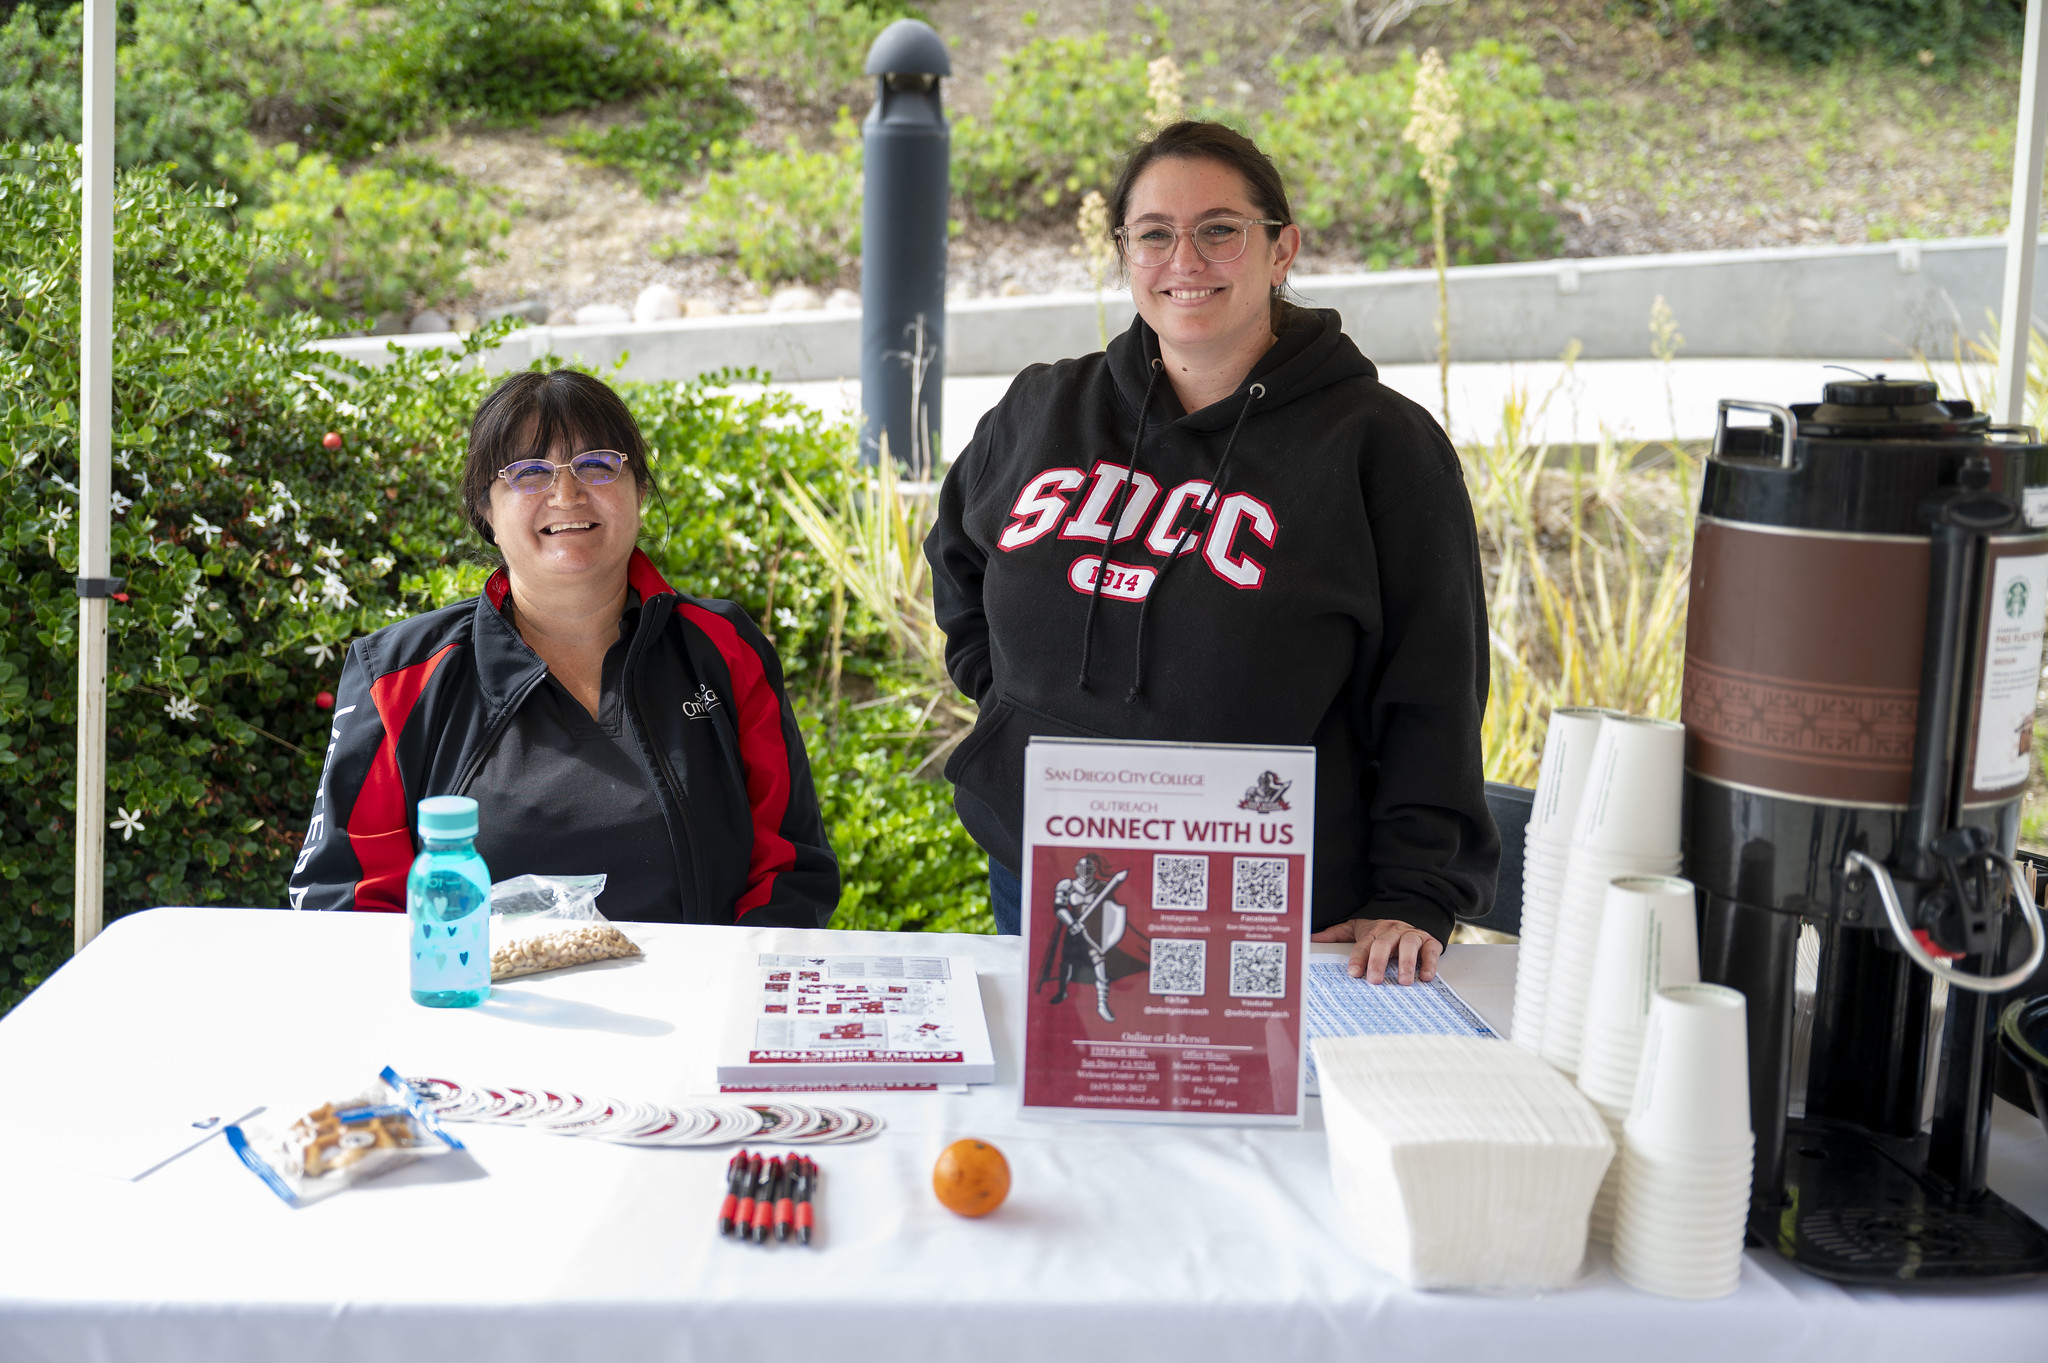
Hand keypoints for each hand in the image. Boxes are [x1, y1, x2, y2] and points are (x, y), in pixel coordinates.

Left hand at [1310, 917, 1441, 984]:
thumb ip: (1336, 935)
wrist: (1412, 916)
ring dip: (1406, 963)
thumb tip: (1311, 939)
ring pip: (1409, 944)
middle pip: (1384, 944)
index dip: (1359, 958)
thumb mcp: (1356, 929)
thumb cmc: (1381, 932)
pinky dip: (1430, 962)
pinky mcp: (1429, 941)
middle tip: (1375, 980)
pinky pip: (1430, 949)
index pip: (1364, 944)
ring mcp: (1412, 935)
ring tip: (1404, 982)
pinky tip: (1426, 976)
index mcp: (1374, 930)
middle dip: (1379, 962)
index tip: (1354, 973)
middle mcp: (1392, 931)